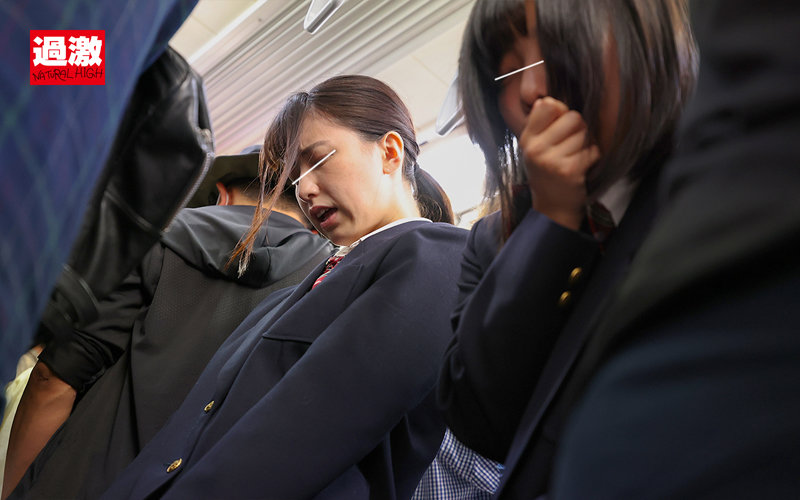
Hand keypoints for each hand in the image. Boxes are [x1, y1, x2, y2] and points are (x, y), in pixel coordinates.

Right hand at [519, 97, 600, 230]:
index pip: (547, 105)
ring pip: (585, 133)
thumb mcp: (536, 147)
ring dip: (586, 144)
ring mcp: (552, 161)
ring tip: (575, 156)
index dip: (560, 111)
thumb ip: (542, 123)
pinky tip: (581, 167)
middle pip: (572, 116)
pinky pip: (592, 150)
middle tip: (571, 144)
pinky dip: (592, 157)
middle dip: (578, 128)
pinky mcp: (570, 171)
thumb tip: (549, 100)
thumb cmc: (548, 171)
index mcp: (527, 139)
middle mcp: (536, 149)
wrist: (552, 207)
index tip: (559, 125)